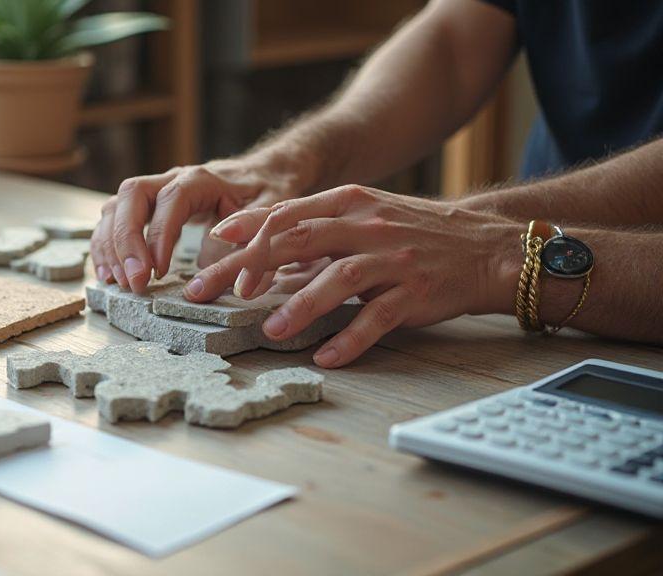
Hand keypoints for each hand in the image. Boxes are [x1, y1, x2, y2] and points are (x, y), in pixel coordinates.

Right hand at [91, 155, 306, 292]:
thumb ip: (251, 239)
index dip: (160, 234)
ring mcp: (155, 190)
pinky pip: (114, 219)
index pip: (171, 200)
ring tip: (116, 283)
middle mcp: (171, 179)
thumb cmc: (267, 192)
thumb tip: (223, 274)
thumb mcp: (271, 214)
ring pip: (115, 206)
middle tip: (133, 282)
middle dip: (125, 241)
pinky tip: (108, 274)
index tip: (159, 271)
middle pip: (131, 196)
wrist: (265, 171)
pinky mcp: (147, 206)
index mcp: (202, 179)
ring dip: (110, 245)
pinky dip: (106, 246)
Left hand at [184, 185, 520, 366]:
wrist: (486, 246)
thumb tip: (261, 256)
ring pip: (337, 279)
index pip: (287, 212)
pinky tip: (326, 357)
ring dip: (299, 306)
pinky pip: (377, 318)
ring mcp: (392, 259)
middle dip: (248, 267)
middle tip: (209, 291)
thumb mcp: (365, 218)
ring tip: (270, 330)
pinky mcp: (415, 293)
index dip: (247, 229)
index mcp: (349, 203)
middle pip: (297, 241)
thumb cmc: (414, 233)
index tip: (212, 245)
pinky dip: (350, 339)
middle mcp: (367, 226)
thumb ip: (316, 233)